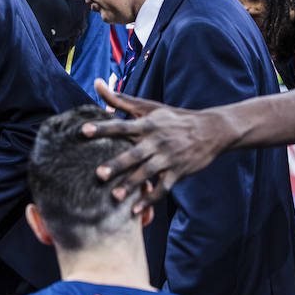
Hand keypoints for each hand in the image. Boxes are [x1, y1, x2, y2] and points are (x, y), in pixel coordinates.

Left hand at [82, 80, 235, 212]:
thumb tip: (97, 83)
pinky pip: (163, 188)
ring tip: (114, 196)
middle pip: (133, 154)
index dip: (103, 128)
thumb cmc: (172, 118)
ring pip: (147, 173)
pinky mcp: (178, 172)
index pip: (121, 126)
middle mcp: (157, 141)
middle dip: (117, 164)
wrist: (210, 130)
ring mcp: (168, 158)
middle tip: (98, 173)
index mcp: (148, 125)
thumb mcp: (148, 107)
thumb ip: (120, 99)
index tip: (84, 131)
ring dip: (131, 185)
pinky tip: (134, 211)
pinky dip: (150, 200)